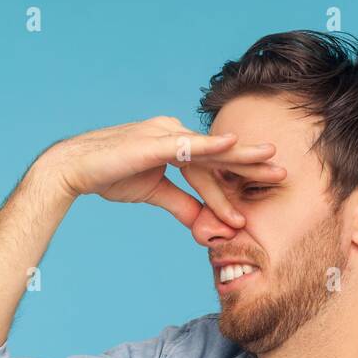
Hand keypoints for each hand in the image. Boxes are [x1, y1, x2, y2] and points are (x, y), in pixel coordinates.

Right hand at [34, 116, 284, 228]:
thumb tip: (204, 223)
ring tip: (270, 163)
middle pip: (220, 153)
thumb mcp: (154, 193)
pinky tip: (232, 144)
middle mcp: (174, 133)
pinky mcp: (154, 141)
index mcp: (175, 144)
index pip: (211, 168)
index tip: (254, 205)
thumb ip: (181, 204)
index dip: (232, 188)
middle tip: (282, 174)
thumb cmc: (110, 175)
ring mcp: (165, 133)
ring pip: (210, 151)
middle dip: (251, 165)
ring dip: (240, 160)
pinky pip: (188, 145)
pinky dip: (211, 145)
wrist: (74, 169)